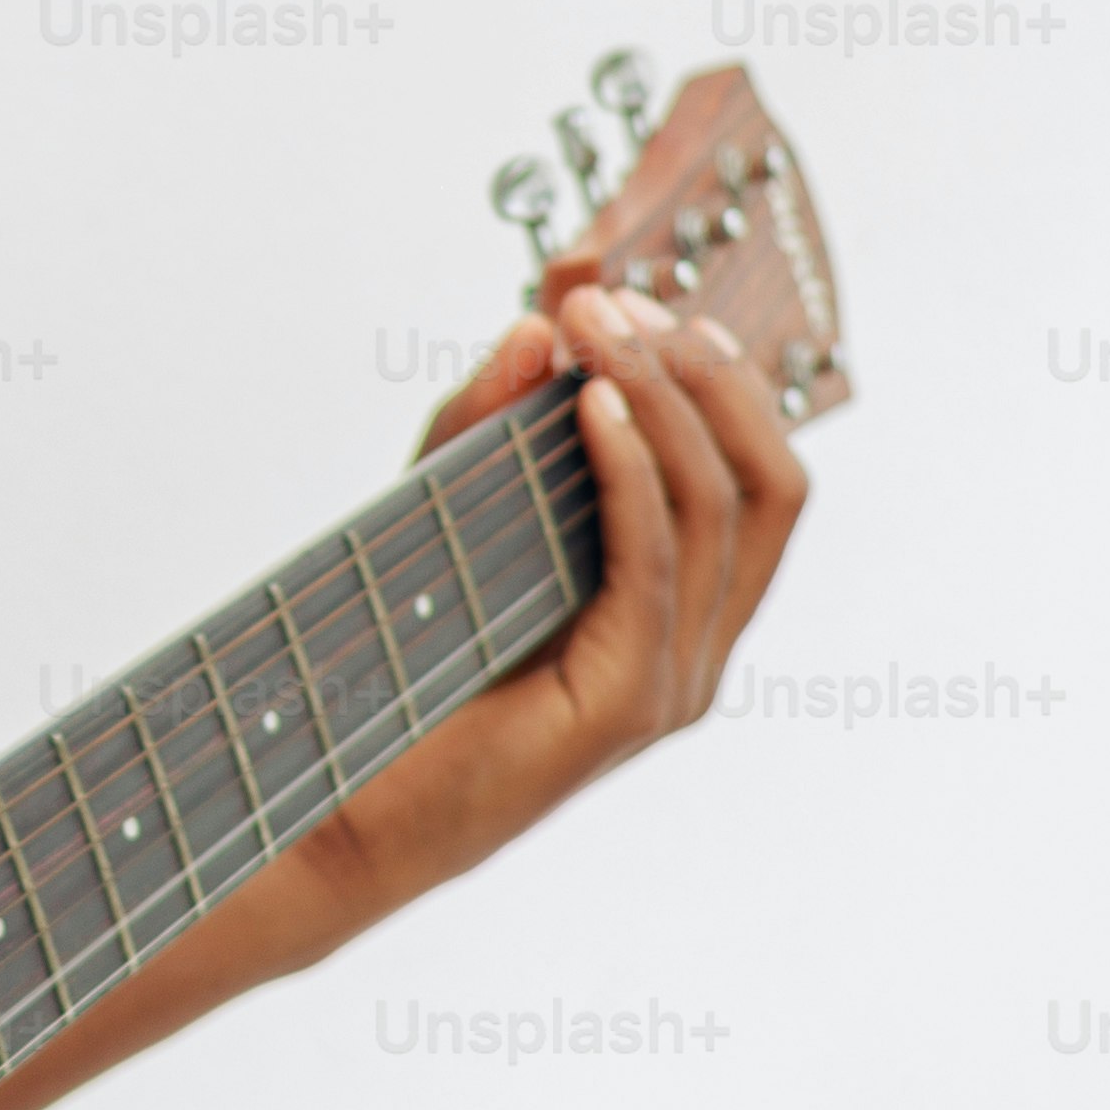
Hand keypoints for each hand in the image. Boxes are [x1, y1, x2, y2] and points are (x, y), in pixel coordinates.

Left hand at [255, 276, 818, 959]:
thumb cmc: (398, 671)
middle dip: (706, 372)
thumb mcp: (449, 521)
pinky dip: (633, 470)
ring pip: (722, 508)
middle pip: (772, 483)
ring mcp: (672, 682)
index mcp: (681, 615)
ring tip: (597, 327)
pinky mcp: (625, 703)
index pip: (763, 482)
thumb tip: (532, 327)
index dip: (722, 381)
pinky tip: (587, 405)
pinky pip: (656, 562)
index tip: (641, 305)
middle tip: (621, 304)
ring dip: (663, 396)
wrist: (337, 805)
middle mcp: (698, 652)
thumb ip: (487, 429)